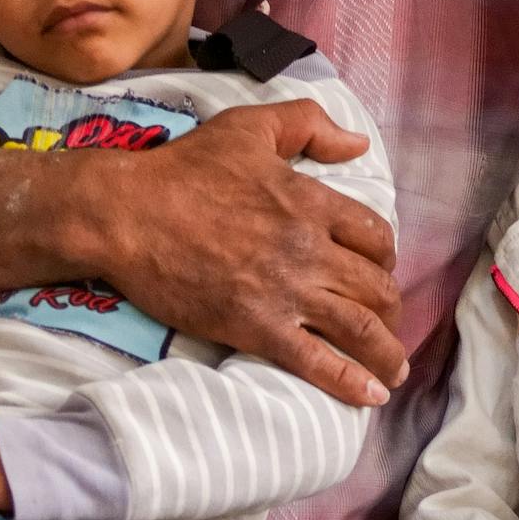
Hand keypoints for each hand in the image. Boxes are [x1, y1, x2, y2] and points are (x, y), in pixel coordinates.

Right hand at [60, 100, 404, 407]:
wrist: (125, 214)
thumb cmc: (182, 168)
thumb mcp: (249, 127)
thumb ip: (308, 123)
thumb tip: (358, 144)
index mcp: (310, 202)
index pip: (375, 237)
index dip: (385, 258)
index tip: (376, 270)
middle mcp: (308, 249)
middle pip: (377, 287)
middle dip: (391, 309)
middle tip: (386, 322)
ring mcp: (285, 292)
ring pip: (360, 328)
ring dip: (386, 354)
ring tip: (393, 372)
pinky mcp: (256, 328)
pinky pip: (317, 361)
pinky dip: (351, 382)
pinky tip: (371, 396)